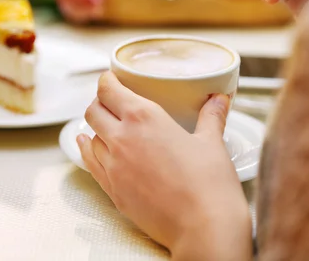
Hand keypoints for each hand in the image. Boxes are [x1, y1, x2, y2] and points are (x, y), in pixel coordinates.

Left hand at [78, 72, 251, 260]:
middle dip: (100, 102)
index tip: (110, 78)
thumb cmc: (210, 185)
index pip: (108, 89)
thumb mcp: (212, 143)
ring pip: (90, 136)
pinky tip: (89, 145)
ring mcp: (113, 165)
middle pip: (93, 110)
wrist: (203, 229)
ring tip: (108, 126)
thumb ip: (211, 117)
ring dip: (97, 128)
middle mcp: (121, 137)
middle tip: (111, 101)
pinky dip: (88, 150)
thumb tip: (219, 100)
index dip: (106, 80)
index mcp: (144, 117)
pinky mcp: (112, 189)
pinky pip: (90, 162)